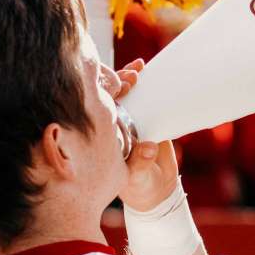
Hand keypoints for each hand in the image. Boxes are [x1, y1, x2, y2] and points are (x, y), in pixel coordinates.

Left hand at [115, 59, 179, 211]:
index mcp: (104, 137)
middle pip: (110, 97)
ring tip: (137, 67)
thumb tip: (148, 147)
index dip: (103, 97)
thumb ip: (141, 163)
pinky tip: (143, 67)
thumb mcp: (138, 177)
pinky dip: (143, 80)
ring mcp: (129, 119)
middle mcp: (114, 125)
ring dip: (128, 76)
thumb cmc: (139, 185)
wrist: (157, 187)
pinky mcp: (146, 116)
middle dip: (117, 81)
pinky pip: (143, 95)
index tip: (115, 88)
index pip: (97, 112)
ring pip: (125, 92)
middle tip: (131, 76)